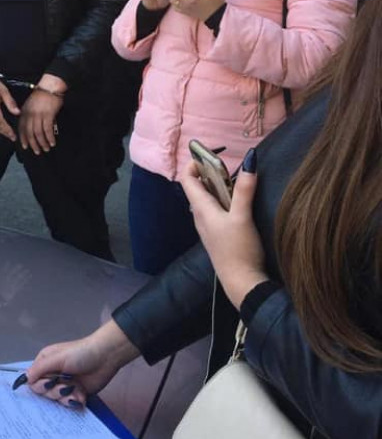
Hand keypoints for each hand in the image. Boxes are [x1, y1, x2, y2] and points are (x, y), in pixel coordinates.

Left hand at [18, 75, 66, 154]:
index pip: (22, 128)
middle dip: (33, 144)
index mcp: (24, 112)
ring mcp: (38, 115)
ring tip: (46, 148)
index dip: (23, 139)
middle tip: (37, 151)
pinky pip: (48, 130)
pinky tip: (52, 142)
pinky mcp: (48, 115)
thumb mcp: (31, 105)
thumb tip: (32, 129)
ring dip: (43, 143)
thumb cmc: (42, 96)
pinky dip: (50, 138)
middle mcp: (30, 114)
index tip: (25, 146)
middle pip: (30, 133)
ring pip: (38, 133)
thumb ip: (29, 116)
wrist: (50, 87)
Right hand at [25, 320, 138, 408]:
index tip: (50, 383)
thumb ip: (40, 369)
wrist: (106, 357)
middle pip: (44, 393)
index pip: (33, 381)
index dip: (40, 386)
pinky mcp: (76, 392)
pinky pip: (70, 404)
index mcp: (46, 363)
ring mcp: (64, 385)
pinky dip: (76, 400)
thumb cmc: (81, 353)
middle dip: (56, 392)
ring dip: (67, 397)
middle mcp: (53, 375)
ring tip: (77, 390)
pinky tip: (82, 394)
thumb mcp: (58, 358)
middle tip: (66, 386)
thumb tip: (25, 379)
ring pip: (57, 400)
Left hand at [180, 156, 267, 308]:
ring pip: (208, 199)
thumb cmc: (238, 250)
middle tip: (229, 165)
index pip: (187, 179)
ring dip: (218, 187)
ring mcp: (208, 227)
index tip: (212, 155)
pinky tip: (238, 203)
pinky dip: (224, 200)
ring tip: (236, 180)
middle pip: (198, 187)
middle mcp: (200, 216)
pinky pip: (215, 211)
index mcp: (201, 209)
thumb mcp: (243, 217)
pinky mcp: (217, 235)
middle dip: (210, 172)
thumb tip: (250, 160)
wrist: (241, 282)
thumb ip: (244, 189)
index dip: (194, 163)